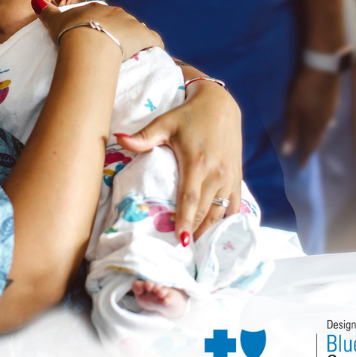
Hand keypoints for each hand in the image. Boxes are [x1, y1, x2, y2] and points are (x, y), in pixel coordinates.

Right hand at [33, 0, 161, 60]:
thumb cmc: (69, 32)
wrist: (87, 44)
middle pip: (121, 21)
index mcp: (98, 9)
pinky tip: (152, 53)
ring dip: (135, 39)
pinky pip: (154, 40)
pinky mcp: (144, 37)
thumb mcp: (54, 21)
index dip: (100, 25)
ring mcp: (132, 24)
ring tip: (129, 53)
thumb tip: (35, 3)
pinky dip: (154, 45)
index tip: (97, 36)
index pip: (102, 15)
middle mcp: (117, 13)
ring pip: (138, 29)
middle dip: (118, 33)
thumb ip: (47, 12)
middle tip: (111, 49)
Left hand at [116, 81, 243, 245]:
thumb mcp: (164, 123)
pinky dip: (227, 221)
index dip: (185, 222)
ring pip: (220, 212)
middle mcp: (216, 173)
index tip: (180, 241)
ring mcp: (229, 177)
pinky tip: (217, 234)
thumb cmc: (188, 114)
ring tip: (196, 247)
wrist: (220, 103)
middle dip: (194, 232)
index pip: (190, 200)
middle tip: (182, 253)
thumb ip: (143, 136)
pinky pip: (235, 205)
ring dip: (209, 230)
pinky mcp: (237, 177)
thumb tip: (118, 138)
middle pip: (205, 211)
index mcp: (197, 163)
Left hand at [281, 65, 340, 167]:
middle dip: (312, 147)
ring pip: (324, 127)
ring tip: (313, 140)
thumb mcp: (294, 110)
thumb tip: (288, 152)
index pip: (311, 145)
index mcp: (316, 125)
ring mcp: (332, 108)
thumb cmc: (305, 88)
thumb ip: (292, 130)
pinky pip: (328, 117)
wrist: (324, 65)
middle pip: (319, 137)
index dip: (305, 156)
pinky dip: (323, 123)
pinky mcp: (333, 98)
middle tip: (307, 155)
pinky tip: (323, 121)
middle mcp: (327, 120)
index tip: (302, 167)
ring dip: (318, 135)